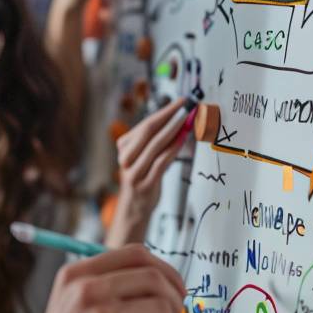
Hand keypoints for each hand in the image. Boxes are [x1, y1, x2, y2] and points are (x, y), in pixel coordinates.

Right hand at [12, 245, 184, 312]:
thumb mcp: (73, 306)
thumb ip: (108, 286)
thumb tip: (165, 279)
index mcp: (76, 275)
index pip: (136, 253)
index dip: (165, 270)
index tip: (175, 291)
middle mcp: (86, 291)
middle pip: (155, 279)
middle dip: (176, 302)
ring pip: (163, 310)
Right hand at [106, 98, 188, 246]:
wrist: (133, 210)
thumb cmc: (141, 180)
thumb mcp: (143, 159)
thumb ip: (155, 143)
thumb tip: (179, 123)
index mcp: (124, 148)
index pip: (145, 124)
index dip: (164, 111)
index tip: (180, 102)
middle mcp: (126, 158)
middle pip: (149, 131)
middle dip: (170, 115)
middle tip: (186, 105)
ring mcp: (134, 172)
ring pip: (156, 144)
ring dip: (174, 128)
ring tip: (188, 118)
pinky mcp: (145, 184)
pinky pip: (161, 161)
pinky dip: (173, 148)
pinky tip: (183, 139)